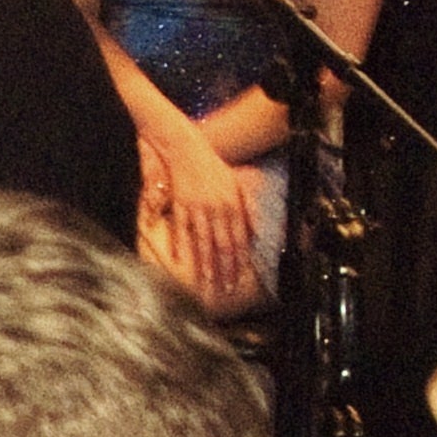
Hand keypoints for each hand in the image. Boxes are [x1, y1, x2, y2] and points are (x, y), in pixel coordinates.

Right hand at [149, 127, 255, 299]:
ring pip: (203, 241)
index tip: (240, 279)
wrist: (185, 147)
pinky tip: (181, 260)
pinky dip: (181, 246)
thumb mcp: (236, 184)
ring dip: (205, 264)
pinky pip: (181, 229)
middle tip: (225, 289)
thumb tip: (255, 232)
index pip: (239, 240)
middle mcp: (217, 209)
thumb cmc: (211, 166)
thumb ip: (246, 209)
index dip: (240, 261)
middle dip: (225, 270)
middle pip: (223, 245)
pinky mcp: (180, 205)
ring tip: (207, 282)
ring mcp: (197, 208)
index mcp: (233, 205)